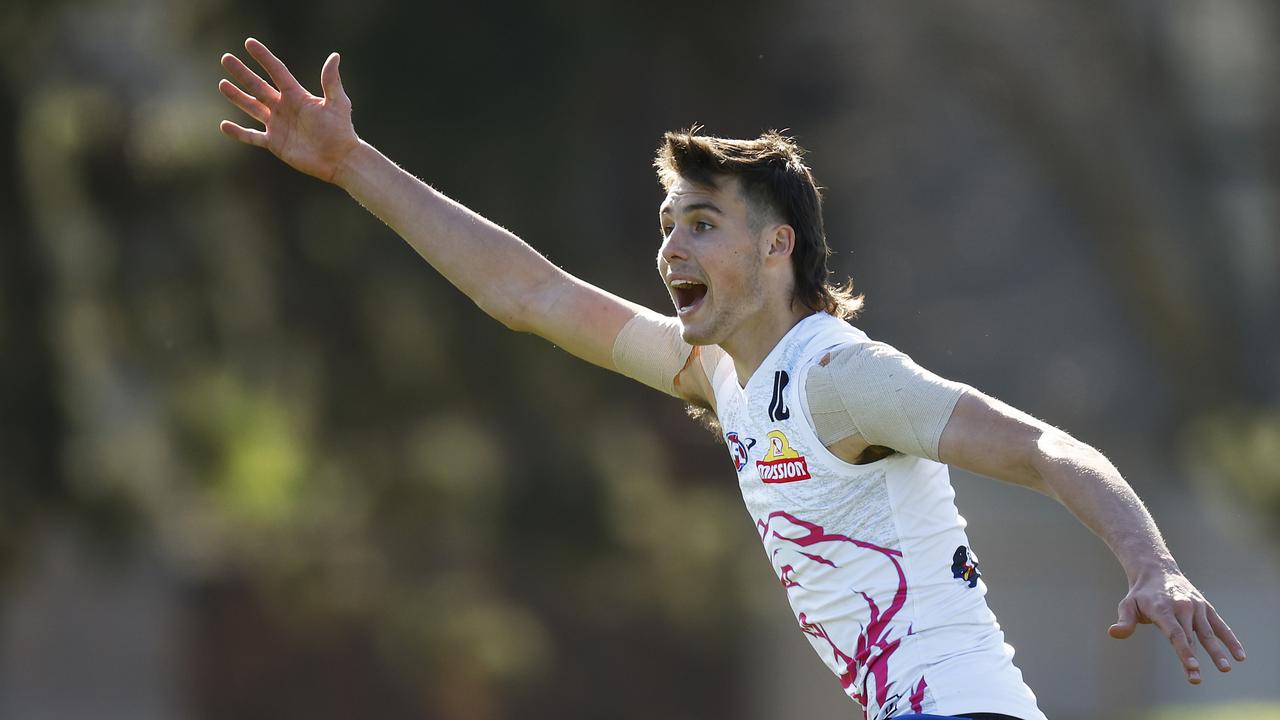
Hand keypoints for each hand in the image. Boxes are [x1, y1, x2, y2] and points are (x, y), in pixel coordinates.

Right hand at [218, 38, 358, 182]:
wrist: (340, 159)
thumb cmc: (341, 130)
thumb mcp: (337, 103)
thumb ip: (331, 81)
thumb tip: (334, 56)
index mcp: (297, 96)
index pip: (277, 71)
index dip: (263, 57)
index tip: (249, 43)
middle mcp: (284, 107)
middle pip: (258, 86)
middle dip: (242, 73)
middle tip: (226, 58)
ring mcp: (278, 125)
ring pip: (252, 107)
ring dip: (237, 97)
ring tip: (222, 84)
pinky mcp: (275, 143)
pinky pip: (252, 137)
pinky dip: (238, 133)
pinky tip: (224, 126)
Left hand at [1109, 569, 1245, 683]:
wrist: (1157, 571)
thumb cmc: (1141, 595)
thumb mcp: (1128, 605)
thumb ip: (1124, 621)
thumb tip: (1113, 633)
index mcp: (1163, 609)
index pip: (1175, 633)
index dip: (1184, 651)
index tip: (1192, 667)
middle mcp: (1182, 607)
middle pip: (1190, 637)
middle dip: (1194, 658)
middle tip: (1196, 679)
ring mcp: (1196, 607)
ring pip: (1208, 632)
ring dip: (1218, 651)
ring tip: (1226, 669)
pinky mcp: (1206, 608)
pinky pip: (1220, 626)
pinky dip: (1230, 640)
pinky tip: (1240, 656)